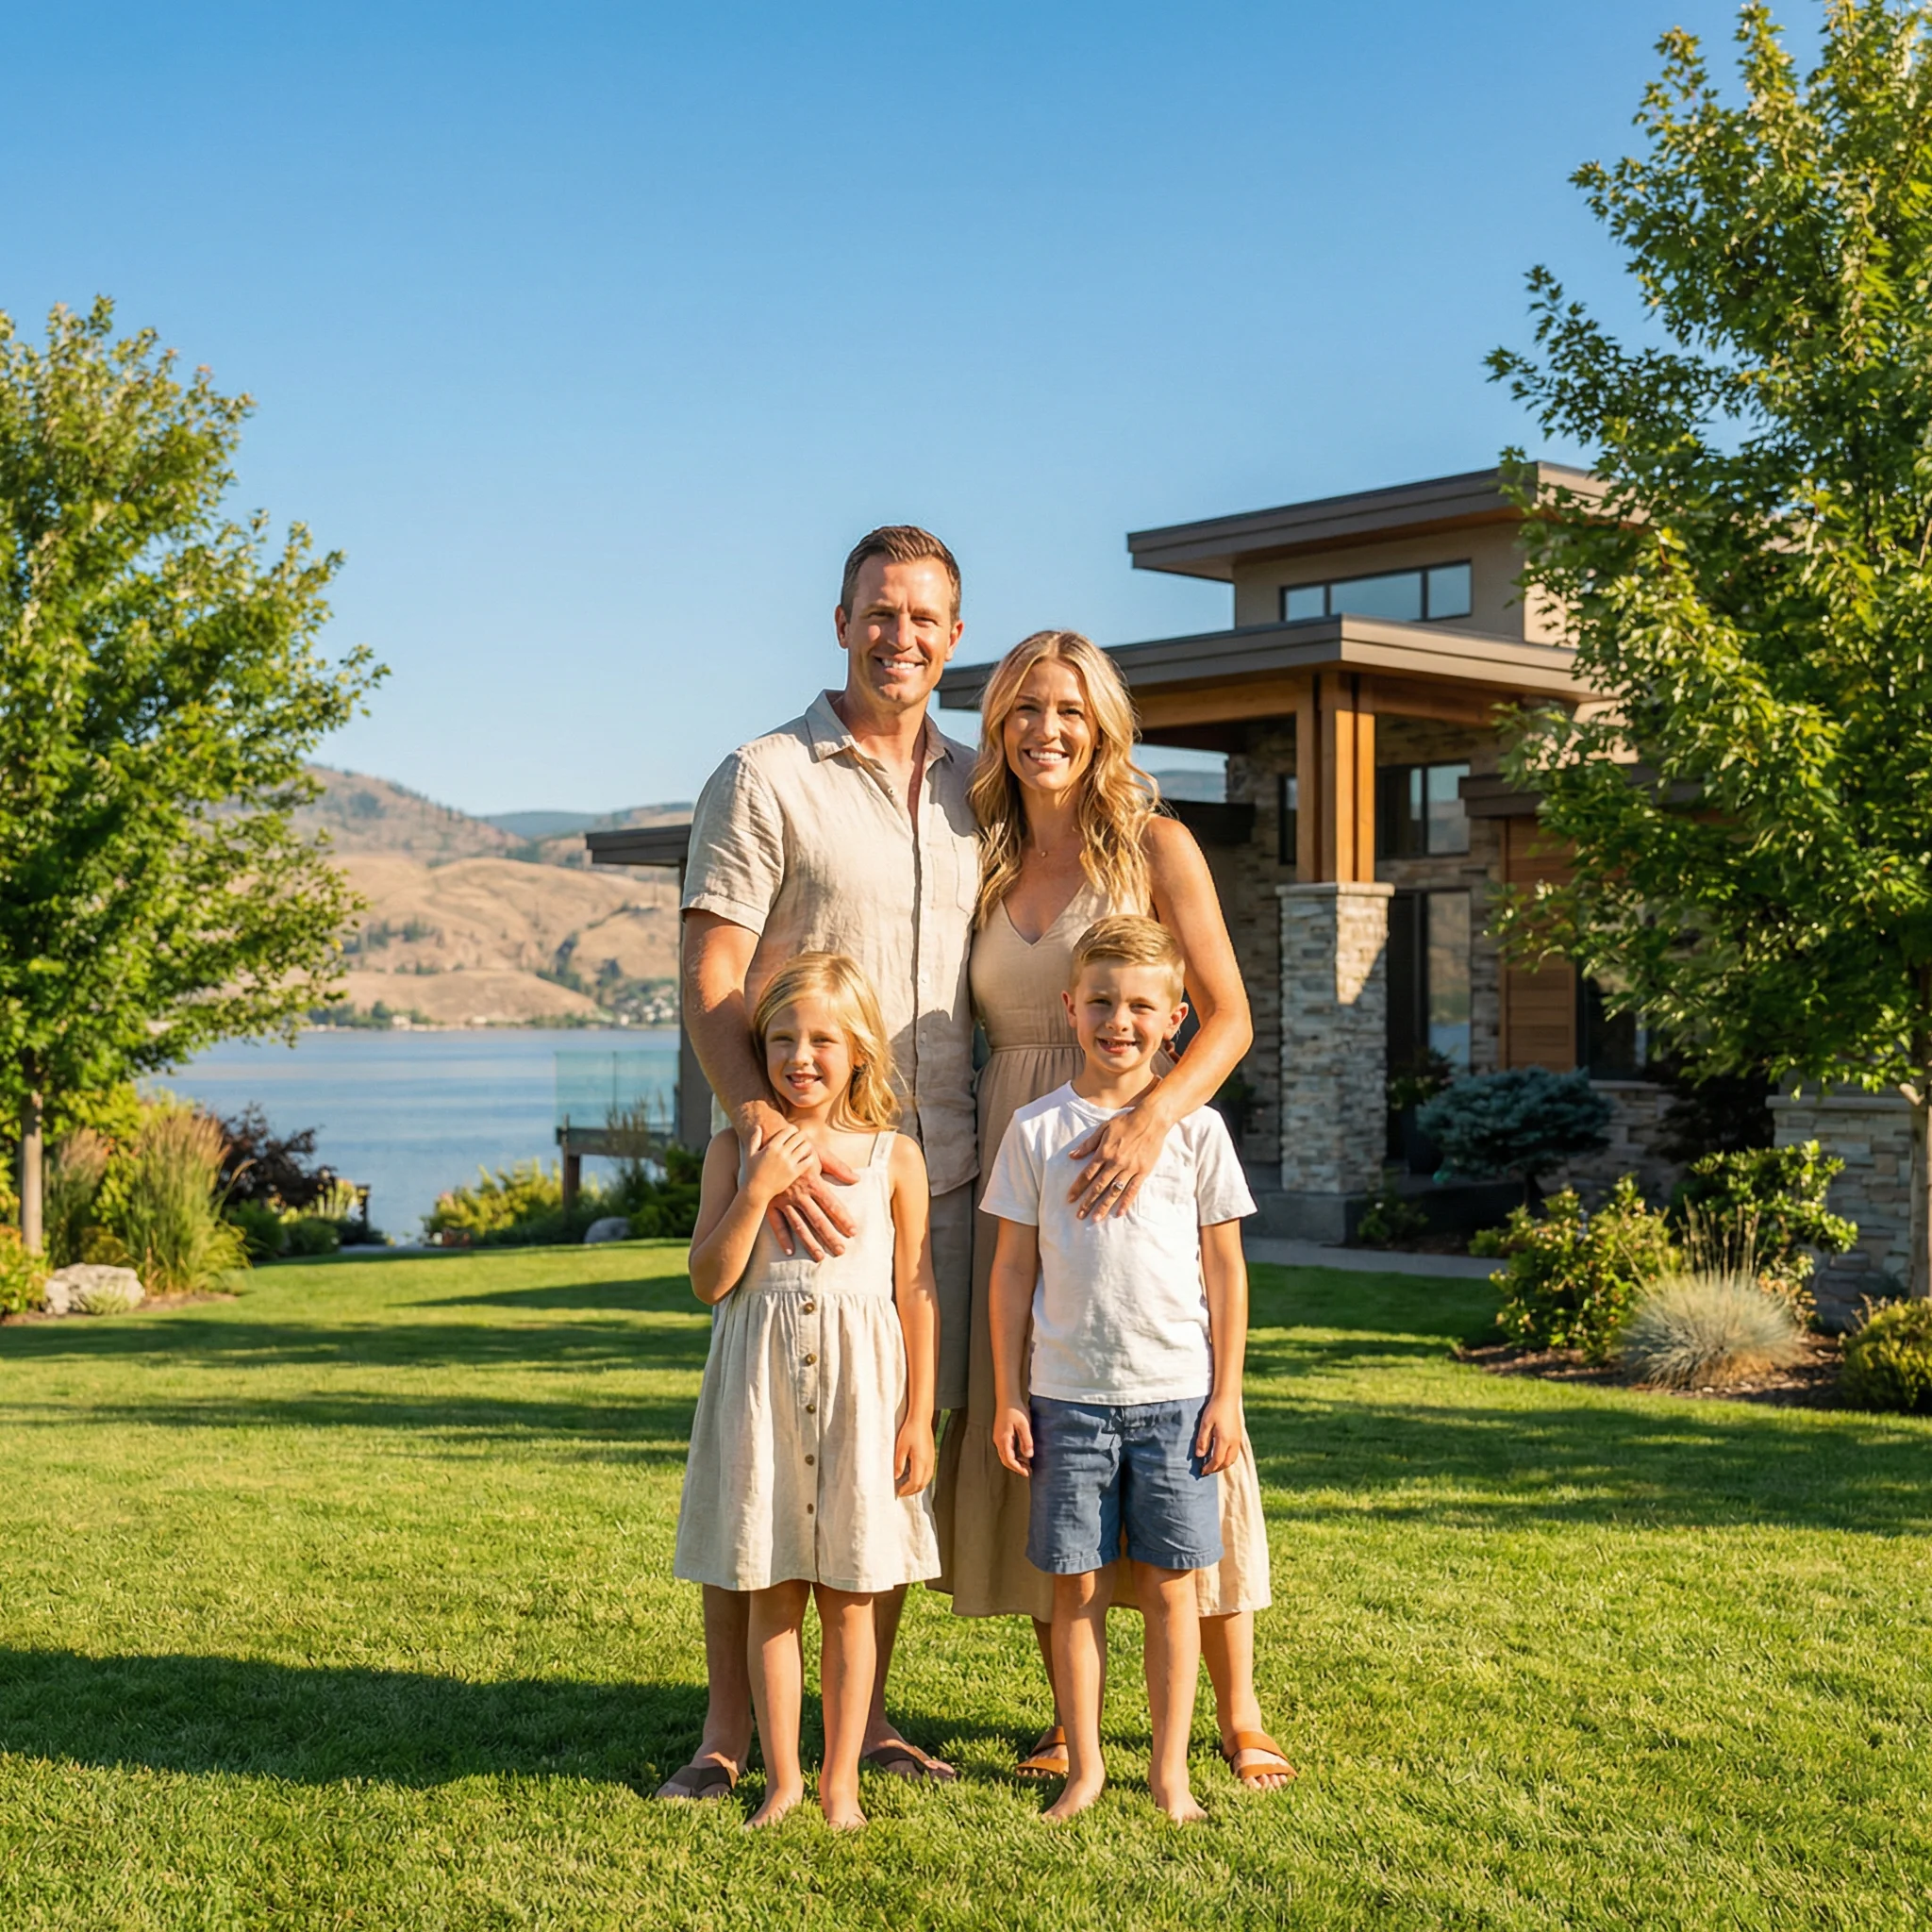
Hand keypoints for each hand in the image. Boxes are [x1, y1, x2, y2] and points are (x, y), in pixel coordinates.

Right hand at [737, 1102, 857, 1257]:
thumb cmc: (798, 1146)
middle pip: (817, 1219)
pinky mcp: (771, 1203)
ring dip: (809, 1242)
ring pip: (799, 1225)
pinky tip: (790, 1251)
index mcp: (812, 1182)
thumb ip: (839, 1167)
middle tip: (841, 1251)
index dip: (843, 1218)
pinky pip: (776, 1223)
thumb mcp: (820, 1153)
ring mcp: (784, 1200)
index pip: (832, 1204)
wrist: (771, 1141)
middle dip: (829, 1236)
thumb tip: (856, 1180)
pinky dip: (782, 1238)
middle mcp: (799, 1194)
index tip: (853, 1232)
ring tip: (819, 1257)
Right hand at [744, 1123, 813, 1202]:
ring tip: (806, 1146)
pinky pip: (808, 1161)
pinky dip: (811, 1157)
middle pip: (798, 1137)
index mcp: (772, 1146)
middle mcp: (781, 1153)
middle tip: (802, 1137)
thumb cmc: (752, 1172)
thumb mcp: (750, 1154)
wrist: (757, 1191)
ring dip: (807, 1144)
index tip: (794, 1131)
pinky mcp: (794, 1173)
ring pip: (805, 1147)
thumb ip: (754, 1139)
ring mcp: (789, 1163)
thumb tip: (757, 1127)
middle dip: (801, 1135)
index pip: (788, 1131)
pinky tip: (809, 1157)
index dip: (793, 1129)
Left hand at [894, 1416, 935, 1495]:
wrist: (921, 1419)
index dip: (906, 1490)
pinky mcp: (932, 1456)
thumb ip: (899, 1464)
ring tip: (906, 1488)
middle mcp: (929, 1462)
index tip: (897, 1492)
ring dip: (917, 1486)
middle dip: (911, 1491)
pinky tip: (914, 1478)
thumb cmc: (910, 1430)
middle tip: (901, 1492)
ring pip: (927, 1480)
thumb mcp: (900, 1447)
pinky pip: (929, 1474)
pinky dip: (921, 1480)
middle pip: (922, 1484)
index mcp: (921, 1461)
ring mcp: (932, 1459)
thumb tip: (896, 1477)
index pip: (915, 1483)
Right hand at [993, 1404, 1033, 1476]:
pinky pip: (1005, 1450)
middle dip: (1016, 1467)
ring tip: (1026, 1465)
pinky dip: (1012, 1456)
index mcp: (1004, 1439)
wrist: (1007, 1398)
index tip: (1027, 1473)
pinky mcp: (1000, 1435)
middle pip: (1005, 1460)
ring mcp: (998, 1438)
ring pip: (1004, 1455)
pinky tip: (1021, 1454)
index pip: (1009, 1459)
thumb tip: (1028, 1456)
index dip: (1018, 1468)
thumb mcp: (1024, 1425)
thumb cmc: (1016, 1410)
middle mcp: (998, 1440)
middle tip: (1028, 1471)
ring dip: (1014, 1462)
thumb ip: (1026, 1441)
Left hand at [1066, 1093, 1175, 1219]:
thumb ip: (1088, 1144)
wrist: (1151, 1119)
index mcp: (1104, 1152)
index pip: (1087, 1174)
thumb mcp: (1103, 1129)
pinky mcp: (1142, 1171)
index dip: (1077, 1188)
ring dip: (1104, 1206)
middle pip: (1098, 1187)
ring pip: (1114, 1191)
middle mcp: (1115, 1163)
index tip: (1070, 1199)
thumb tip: (1072, 1156)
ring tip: (1095, 1219)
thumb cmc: (1125, 1122)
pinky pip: (1133, 1190)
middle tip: (1079, 1216)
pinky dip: (1126, 1202)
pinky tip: (1119, 1213)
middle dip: (1087, 1202)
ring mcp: (1130, 1169)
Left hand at [1193, 1393, 1243, 1475]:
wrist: (1228, 1397)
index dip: (1209, 1468)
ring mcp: (1238, 1439)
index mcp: (1224, 1440)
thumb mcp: (1205, 1424)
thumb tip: (1200, 1456)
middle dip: (1217, 1468)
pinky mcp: (1239, 1435)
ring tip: (1213, 1464)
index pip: (1217, 1460)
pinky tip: (1221, 1454)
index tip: (1202, 1471)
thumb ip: (1202, 1440)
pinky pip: (1235, 1452)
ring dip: (1223, 1464)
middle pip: (1227, 1463)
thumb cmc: (1214, 1409)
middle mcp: (1233, 1442)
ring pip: (1233, 1459)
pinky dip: (1228, 1458)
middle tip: (1207, 1470)